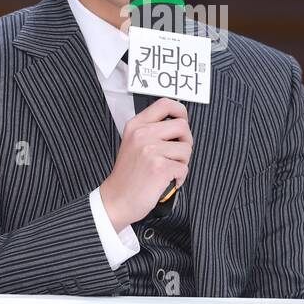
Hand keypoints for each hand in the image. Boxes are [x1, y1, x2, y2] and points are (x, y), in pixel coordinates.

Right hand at [99, 98, 191, 228]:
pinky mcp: (159, 168)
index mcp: (136, 125)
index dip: (180, 111)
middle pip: (182, 126)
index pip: (165, 104)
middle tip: (178, 154)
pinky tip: (167, 181)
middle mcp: (142, 134)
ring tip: (169, 170)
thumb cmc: (128, 174)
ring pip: (186, 149)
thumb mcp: (133, 143)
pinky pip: (184, 168)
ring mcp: (150, 150)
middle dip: (186, 141)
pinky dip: (180, 177)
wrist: (116, 200)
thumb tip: (181, 123)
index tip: (183, 122)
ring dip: (183, 162)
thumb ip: (152, 130)